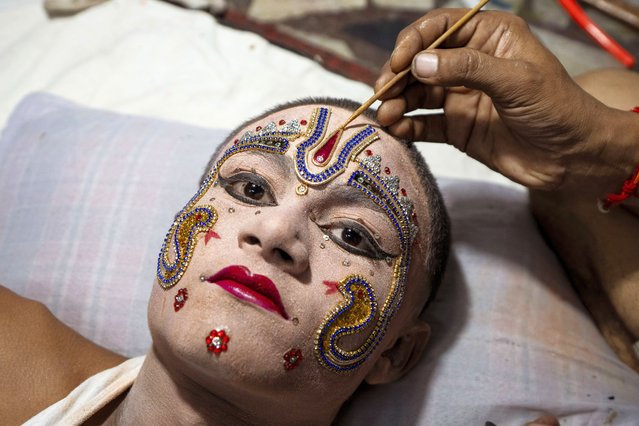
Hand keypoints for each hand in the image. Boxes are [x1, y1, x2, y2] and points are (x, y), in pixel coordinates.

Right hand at [376, 9, 622, 189]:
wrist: (572, 157)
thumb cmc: (556, 108)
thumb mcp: (516, 80)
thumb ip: (467, 69)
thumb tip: (418, 64)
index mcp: (488, 37)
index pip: (440, 27)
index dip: (414, 42)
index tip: (399, 62)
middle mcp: (469, 63)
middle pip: (421, 61)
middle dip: (398, 76)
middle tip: (383, 93)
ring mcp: (460, 96)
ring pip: (417, 94)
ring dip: (397, 103)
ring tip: (385, 116)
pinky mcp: (456, 127)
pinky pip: (424, 124)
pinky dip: (407, 126)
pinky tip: (396, 129)